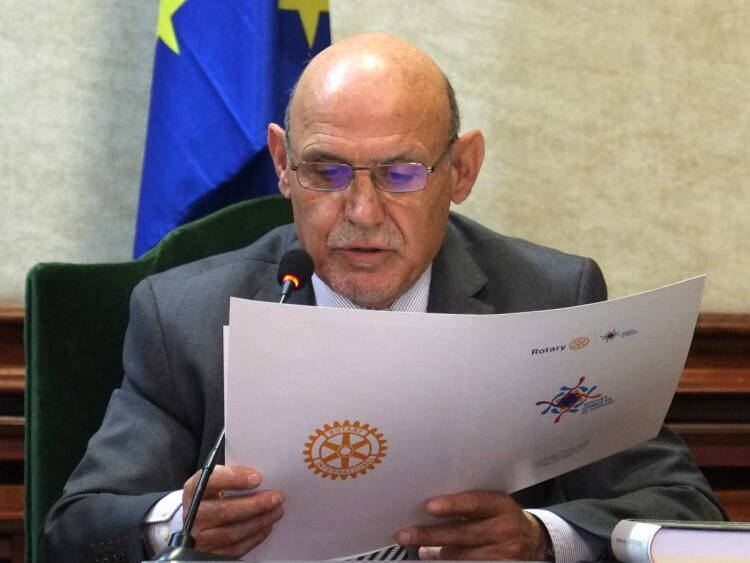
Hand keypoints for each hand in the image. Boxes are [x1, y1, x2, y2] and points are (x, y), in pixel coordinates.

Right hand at [182, 465, 283, 557]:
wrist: (198, 519)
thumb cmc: (213, 495)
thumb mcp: (217, 481)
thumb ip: (234, 476)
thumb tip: (261, 479)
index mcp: (195, 489)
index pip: (211, 481)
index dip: (234, 478)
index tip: (257, 478)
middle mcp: (194, 514)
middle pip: (224, 511)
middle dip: (255, 504)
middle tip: (277, 497)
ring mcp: (200, 537)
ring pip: (233, 532)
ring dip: (260, 521)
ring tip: (277, 511)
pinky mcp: (210, 553)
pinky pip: (236, 548)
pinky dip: (255, 537)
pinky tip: (267, 526)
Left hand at [394, 490, 550, 560]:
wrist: (534, 540)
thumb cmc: (503, 517)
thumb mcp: (492, 504)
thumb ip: (467, 505)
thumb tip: (429, 510)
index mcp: (501, 506)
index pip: (474, 504)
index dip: (452, 505)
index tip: (429, 506)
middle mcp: (504, 530)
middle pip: (462, 534)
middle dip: (430, 535)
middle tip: (405, 535)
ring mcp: (504, 554)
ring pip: (462, 557)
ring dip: (436, 554)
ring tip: (419, 548)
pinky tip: (435, 558)